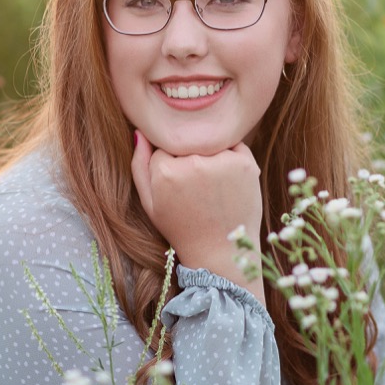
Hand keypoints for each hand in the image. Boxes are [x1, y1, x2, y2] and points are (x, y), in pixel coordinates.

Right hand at [131, 131, 263, 298]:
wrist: (220, 251)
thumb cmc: (181, 228)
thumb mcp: (149, 203)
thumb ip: (139, 165)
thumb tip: (140, 132)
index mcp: (166, 171)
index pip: (163, 146)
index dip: (169, 165)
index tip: (177, 186)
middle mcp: (194, 162)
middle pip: (187, 142)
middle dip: (189, 158)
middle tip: (196, 188)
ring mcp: (222, 162)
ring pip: (209, 142)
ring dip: (210, 156)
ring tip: (212, 187)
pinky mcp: (245, 163)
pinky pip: (233, 145)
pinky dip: (231, 158)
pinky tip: (227, 183)